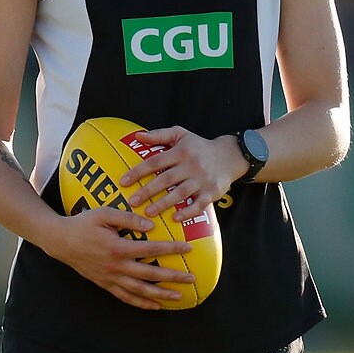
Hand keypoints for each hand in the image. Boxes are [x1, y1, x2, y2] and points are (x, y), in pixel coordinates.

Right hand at [46, 206, 195, 309]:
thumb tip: (150, 225)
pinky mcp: (105, 284)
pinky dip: (141, 304)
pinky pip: (125, 297)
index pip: (151, 249)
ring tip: (179, 297)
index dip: (171, 248)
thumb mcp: (104, 213)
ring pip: (140, 291)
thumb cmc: (83, 223)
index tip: (188, 248)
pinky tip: (154, 306)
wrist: (61, 241)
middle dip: (173, 277)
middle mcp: (116, 266)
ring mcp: (110, 278)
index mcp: (118, 247)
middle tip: (191, 278)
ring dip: (160, 295)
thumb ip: (127, 218)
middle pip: (150, 275)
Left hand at [119, 127, 244, 221]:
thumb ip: (159, 135)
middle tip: (132, 202)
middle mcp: (191, 165)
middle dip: (147, 191)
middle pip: (166, 179)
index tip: (124, 181)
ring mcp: (202, 179)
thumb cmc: (199, 146)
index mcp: (181, 151)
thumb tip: (138, 136)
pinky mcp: (212, 192)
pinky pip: (199, 204)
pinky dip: (187, 211)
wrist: (230, 156)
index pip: (155, 161)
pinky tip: (175, 218)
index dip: (138, 171)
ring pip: (180, 193)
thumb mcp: (181, 134)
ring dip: (163, 204)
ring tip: (148, 212)